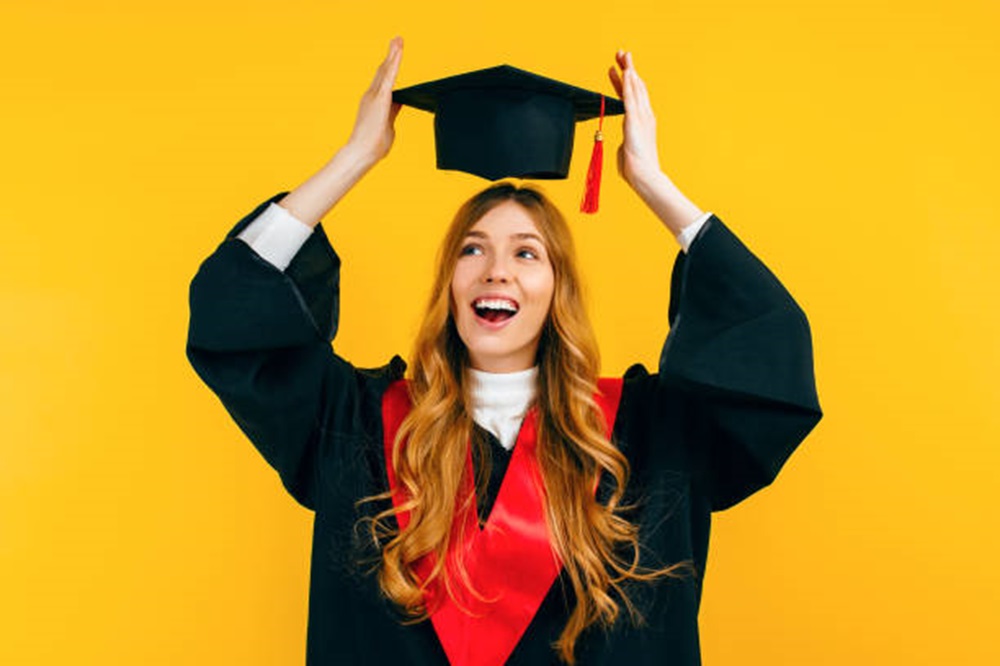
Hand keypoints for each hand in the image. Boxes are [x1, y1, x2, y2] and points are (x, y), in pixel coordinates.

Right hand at [345, 37, 403, 168]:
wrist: (363, 152)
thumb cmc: (374, 146)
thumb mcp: (387, 125)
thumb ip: (392, 113)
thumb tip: (398, 106)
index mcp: (374, 103)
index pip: (383, 82)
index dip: (389, 68)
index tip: (393, 57)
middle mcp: (371, 95)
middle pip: (383, 71)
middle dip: (390, 55)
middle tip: (397, 41)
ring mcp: (375, 95)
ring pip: (386, 70)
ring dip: (393, 54)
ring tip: (399, 40)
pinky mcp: (380, 97)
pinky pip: (390, 76)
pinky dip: (395, 62)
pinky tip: (399, 51)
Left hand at [608, 51, 661, 190]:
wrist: (644, 175)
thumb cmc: (636, 169)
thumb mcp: (628, 152)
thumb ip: (626, 145)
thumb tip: (623, 147)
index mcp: (643, 122)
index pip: (634, 97)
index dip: (627, 82)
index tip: (620, 70)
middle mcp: (645, 115)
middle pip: (636, 87)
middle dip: (628, 69)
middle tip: (621, 54)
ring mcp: (641, 116)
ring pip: (634, 87)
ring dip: (628, 69)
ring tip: (622, 55)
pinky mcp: (634, 120)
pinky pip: (630, 97)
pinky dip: (628, 83)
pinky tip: (625, 71)